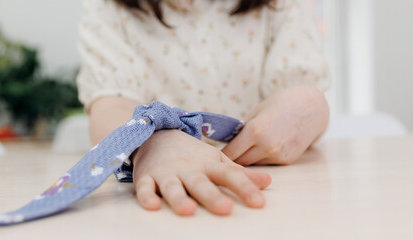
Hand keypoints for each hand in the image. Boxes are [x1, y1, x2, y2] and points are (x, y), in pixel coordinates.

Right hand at [132, 129, 270, 215]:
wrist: (157, 135)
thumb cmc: (193, 155)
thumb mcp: (217, 161)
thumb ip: (240, 174)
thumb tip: (268, 182)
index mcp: (208, 165)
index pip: (229, 176)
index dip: (244, 188)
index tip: (259, 203)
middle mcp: (188, 169)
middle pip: (200, 183)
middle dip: (212, 196)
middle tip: (226, 209)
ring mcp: (166, 173)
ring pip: (172, 187)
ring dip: (179, 198)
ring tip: (188, 210)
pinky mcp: (146, 177)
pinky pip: (144, 188)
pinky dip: (146, 196)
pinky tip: (152, 206)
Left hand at [222, 85, 328, 165]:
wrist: (311, 107)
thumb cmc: (280, 104)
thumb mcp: (256, 113)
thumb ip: (243, 131)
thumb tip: (227, 145)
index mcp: (255, 132)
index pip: (229, 153)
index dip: (219, 156)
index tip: (211, 156)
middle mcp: (266, 146)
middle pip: (239, 163)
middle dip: (230, 161)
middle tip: (220, 159)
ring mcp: (278, 156)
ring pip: (252, 165)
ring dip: (246, 161)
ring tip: (240, 154)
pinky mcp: (287, 161)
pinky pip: (266, 164)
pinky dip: (260, 159)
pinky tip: (261, 150)